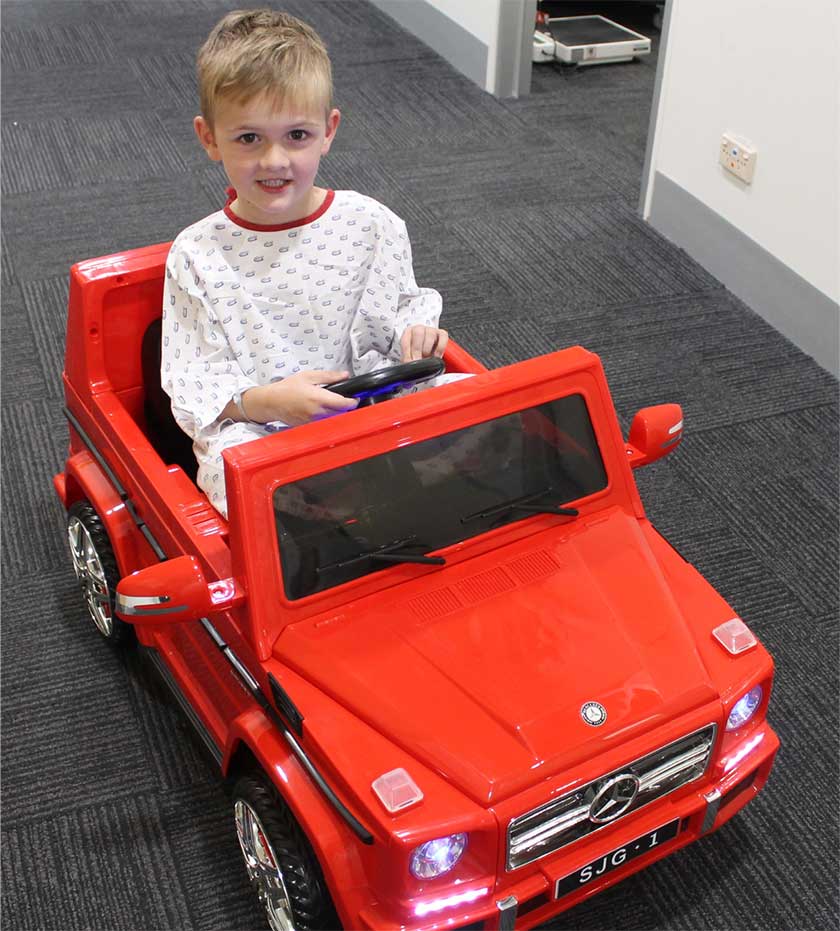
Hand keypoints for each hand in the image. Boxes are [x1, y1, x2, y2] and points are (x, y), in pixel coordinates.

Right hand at [240, 371, 357, 425]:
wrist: (271, 402)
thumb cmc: (288, 388)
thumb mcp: (309, 376)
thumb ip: (329, 376)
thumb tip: (345, 375)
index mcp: (318, 398)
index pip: (344, 404)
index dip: (353, 401)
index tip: (355, 398)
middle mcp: (317, 413)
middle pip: (342, 414)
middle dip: (346, 408)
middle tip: (346, 400)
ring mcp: (313, 422)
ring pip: (334, 420)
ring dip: (338, 414)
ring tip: (335, 405)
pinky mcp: (309, 427)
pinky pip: (324, 424)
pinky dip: (328, 419)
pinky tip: (324, 411)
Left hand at [400, 325, 447, 361]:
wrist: (428, 352)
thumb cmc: (417, 353)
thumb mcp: (410, 356)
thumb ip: (408, 360)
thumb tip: (408, 365)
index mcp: (408, 333)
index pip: (405, 339)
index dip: (407, 351)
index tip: (409, 361)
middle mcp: (419, 329)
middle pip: (418, 332)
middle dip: (417, 349)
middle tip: (417, 360)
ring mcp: (431, 330)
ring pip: (430, 334)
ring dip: (427, 348)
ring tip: (427, 359)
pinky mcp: (442, 334)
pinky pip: (443, 338)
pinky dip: (440, 349)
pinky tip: (436, 357)